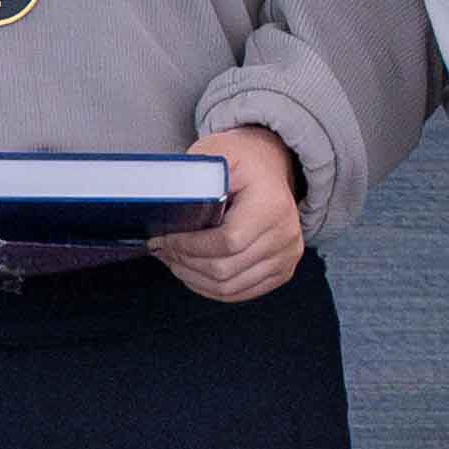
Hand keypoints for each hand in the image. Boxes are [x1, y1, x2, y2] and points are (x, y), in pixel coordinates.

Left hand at [153, 125, 307, 303]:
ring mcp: (287, 256)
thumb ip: (193, 180)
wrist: (270, 165)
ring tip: (174, 261)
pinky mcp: (282, 270)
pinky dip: (211, 288)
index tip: (163, 239)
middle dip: (185, 263)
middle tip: (162, 250)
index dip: (189, 246)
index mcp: (271, 205)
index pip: (226, 242)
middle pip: (225, 270)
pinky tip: (193, 272)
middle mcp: (286, 235)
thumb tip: (162, 205)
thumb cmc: (241, 159)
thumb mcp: (216, 155)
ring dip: (194, 278)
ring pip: (230, 287)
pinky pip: (241, 292)